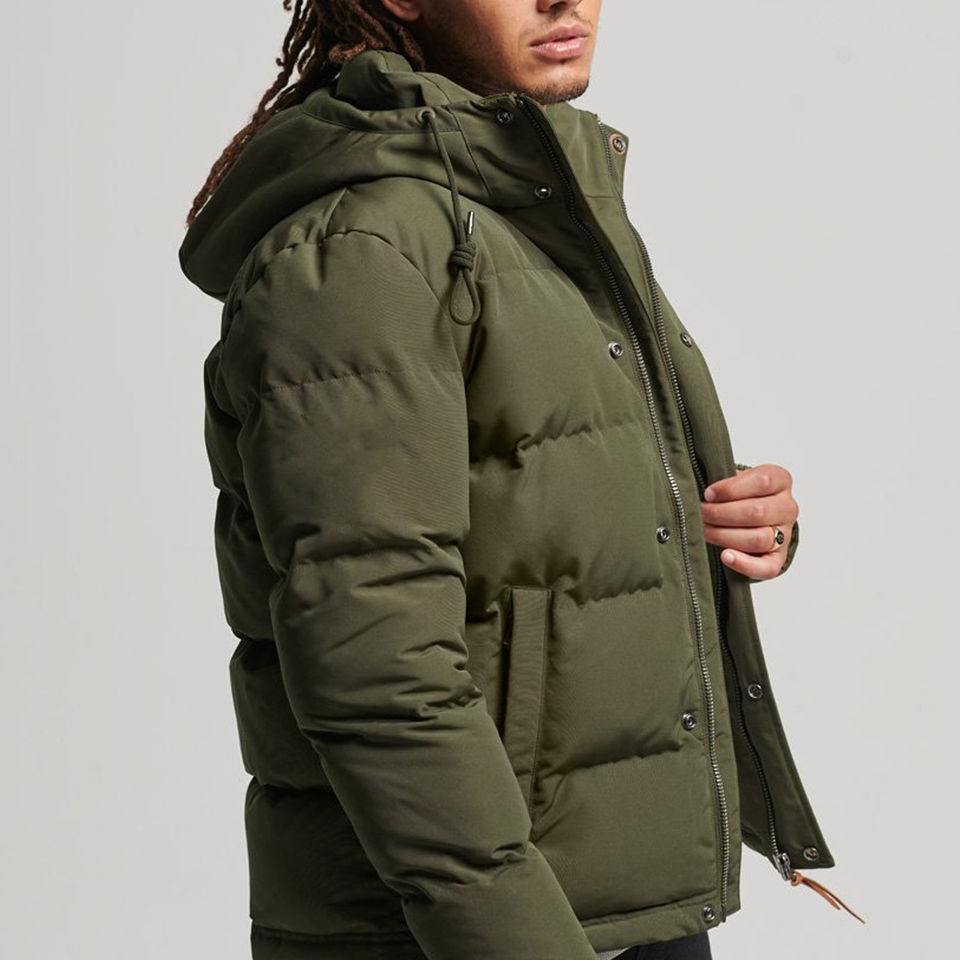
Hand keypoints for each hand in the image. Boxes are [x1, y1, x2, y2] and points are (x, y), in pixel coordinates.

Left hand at [700, 463, 797, 580]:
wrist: (751, 515)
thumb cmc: (738, 494)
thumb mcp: (735, 479)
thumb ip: (726, 482)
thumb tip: (707, 496)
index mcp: (780, 480)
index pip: (763, 481)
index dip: (731, 489)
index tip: (708, 494)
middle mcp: (787, 507)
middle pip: (758, 512)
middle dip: (721, 514)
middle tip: (701, 514)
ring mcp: (785, 534)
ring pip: (759, 539)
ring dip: (725, 536)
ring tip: (705, 531)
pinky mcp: (779, 558)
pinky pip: (768, 568)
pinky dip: (745, 564)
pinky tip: (725, 556)